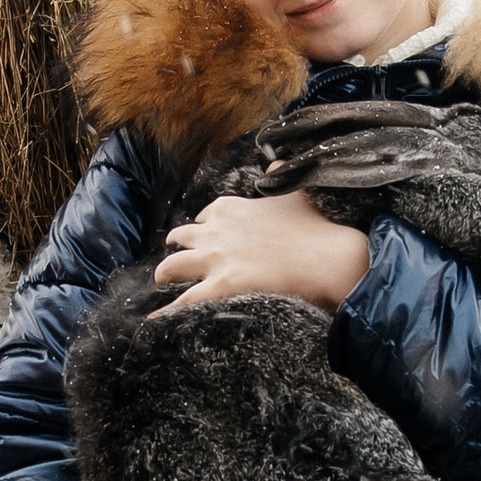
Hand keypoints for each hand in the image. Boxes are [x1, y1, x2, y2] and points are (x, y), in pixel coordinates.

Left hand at [152, 189, 372, 311]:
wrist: (326, 257)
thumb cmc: (313, 226)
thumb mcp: (294, 190)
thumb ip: (280, 172)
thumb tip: (276, 158)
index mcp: (229, 208)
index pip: (205, 216)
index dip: (203, 226)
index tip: (204, 233)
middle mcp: (215, 230)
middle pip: (182, 237)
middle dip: (177, 245)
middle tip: (175, 254)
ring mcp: (215, 259)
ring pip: (172, 267)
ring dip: (165, 274)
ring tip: (162, 281)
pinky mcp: (221, 286)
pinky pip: (183, 302)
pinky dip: (167, 313)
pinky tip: (154, 322)